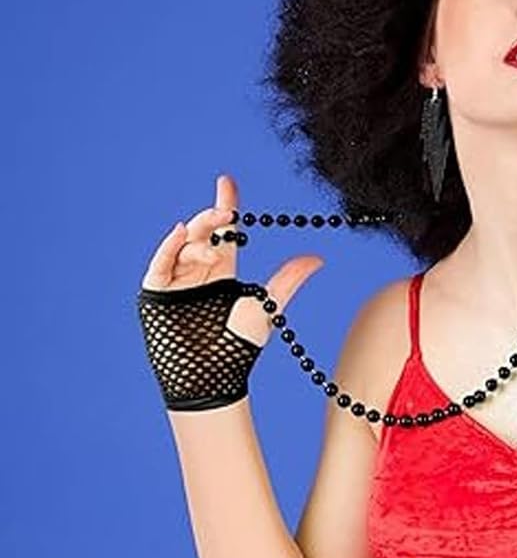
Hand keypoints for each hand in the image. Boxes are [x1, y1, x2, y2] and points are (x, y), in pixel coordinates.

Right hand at [140, 173, 324, 347]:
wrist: (212, 376)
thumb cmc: (239, 346)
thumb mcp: (267, 305)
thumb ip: (288, 279)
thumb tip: (318, 259)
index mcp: (222, 270)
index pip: (224, 231)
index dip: (225, 205)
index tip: (227, 181)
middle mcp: (197, 270)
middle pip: (203, 231)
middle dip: (213, 217)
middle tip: (228, 211)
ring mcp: (176, 280)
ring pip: (183, 243)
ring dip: (199, 235)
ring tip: (215, 244)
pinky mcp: (157, 293)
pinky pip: (160, 262)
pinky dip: (169, 246)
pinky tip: (180, 232)